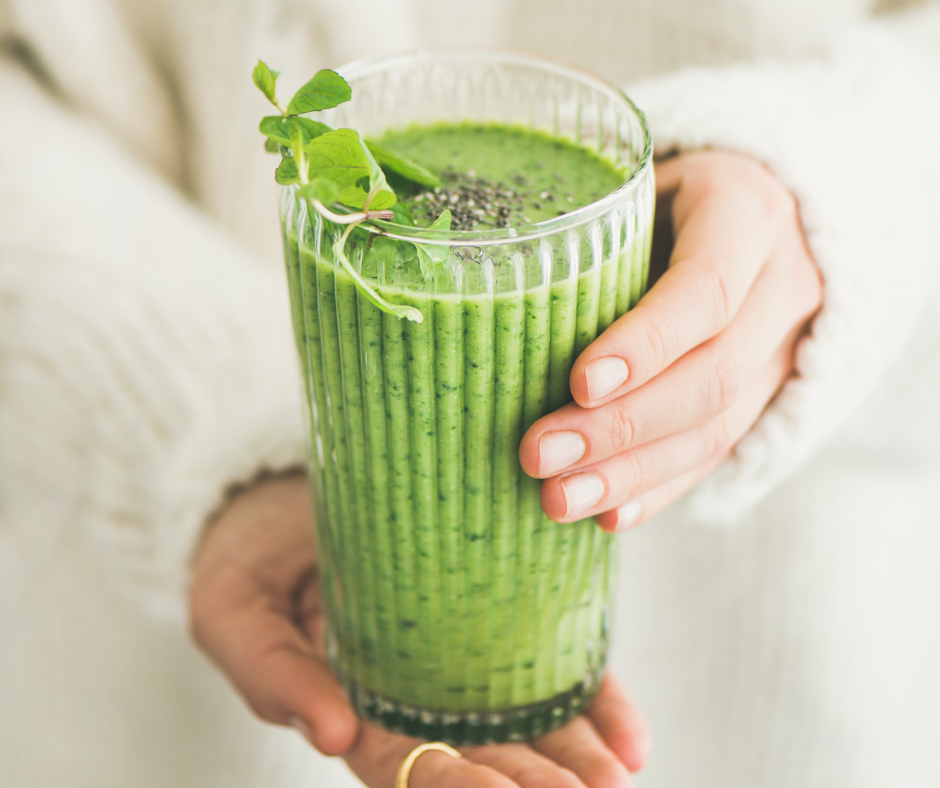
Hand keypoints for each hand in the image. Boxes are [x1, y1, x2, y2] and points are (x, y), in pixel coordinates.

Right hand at [189, 474, 652, 786]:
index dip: (455, 786)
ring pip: (524, 717)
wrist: (284, 490)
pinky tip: (629, 731)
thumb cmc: (249, 555)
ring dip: (575, 749)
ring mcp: (460, 653)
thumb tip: (332, 735)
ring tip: (619, 770)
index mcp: (351, 704)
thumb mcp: (233, 611)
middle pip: (480, 753)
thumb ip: (271, 673)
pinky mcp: (494, 607)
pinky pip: (547, 658)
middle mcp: (416, 691)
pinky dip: (591, 696)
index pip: (406, 765)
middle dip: (534, 780)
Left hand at [519, 150, 822, 529]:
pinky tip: (610, 515)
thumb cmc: (670, 194)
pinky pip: (719, 453)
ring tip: (559, 500)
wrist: (760, 214)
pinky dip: (660, 488)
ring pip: (718, 427)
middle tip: (539, 455)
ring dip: (633, 473)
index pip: (709, 288)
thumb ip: (594, 229)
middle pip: (713, 374)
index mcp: (749, 214)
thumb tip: (481, 285)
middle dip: (621, 426)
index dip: (648, 342)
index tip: (579, 383)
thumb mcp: (641, 185)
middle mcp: (782, 286)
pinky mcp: (768, 395)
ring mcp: (783, 350)